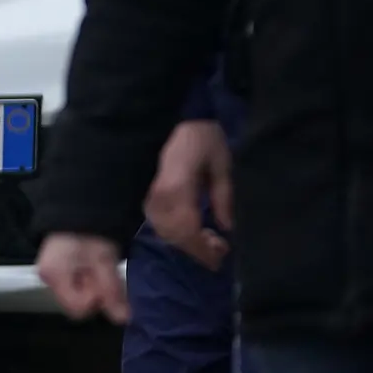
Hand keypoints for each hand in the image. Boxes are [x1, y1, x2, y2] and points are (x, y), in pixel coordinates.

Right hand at [35, 232, 129, 322]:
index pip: (77, 308)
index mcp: (54, 276)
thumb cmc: (90, 232)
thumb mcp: (104, 260)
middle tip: (104, 271)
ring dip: (93, 286)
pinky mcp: (57, 271)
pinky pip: (76, 287)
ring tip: (100, 266)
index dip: (96, 299)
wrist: (81, 207)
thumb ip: (112, 291)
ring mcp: (51, 275)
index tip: (104, 279)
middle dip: (95, 293)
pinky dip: (88, 281)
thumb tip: (124, 320)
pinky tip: (93, 266)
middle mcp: (47, 279)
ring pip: (77, 296)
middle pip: (76, 304)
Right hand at [143, 116, 234, 269]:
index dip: (203, 248)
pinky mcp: (147, 193)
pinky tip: (192, 229)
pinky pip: (158, 222)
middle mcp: (158, 196)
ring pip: (164, 231)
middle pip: (174, 235)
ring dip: (186, 242)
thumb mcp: (222, 165)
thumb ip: (223, 197)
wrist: (178, 117)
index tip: (222, 255)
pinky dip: (176, 232)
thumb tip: (226, 227)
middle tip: (221, 249)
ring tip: (209, 240)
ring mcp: (148, 195)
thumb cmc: (203, 138)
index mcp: (177, 188)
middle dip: (197, 249)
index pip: (187, 230)